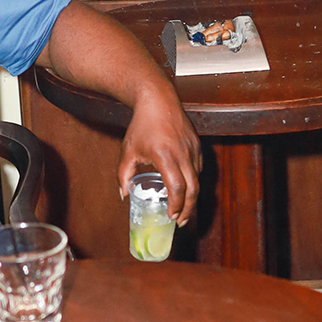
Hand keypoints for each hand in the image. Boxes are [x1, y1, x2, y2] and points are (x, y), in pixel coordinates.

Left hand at [118, 82, 200, 224]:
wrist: (158, 100)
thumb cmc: (142, 125)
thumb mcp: (128, 150)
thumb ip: (123, 175)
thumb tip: (123, 195)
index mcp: (165, 156)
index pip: (176, 188)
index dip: (176, 206)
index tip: (171, 216)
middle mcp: (183, 154)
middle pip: (193, 189)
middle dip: (188, 209)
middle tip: (181, 221)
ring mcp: (193, 149)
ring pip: (197, 179)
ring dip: (191, 197)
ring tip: (183, 208)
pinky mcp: (198, 145)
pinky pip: (198, 169)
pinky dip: (193, 181)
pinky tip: (184, 188)